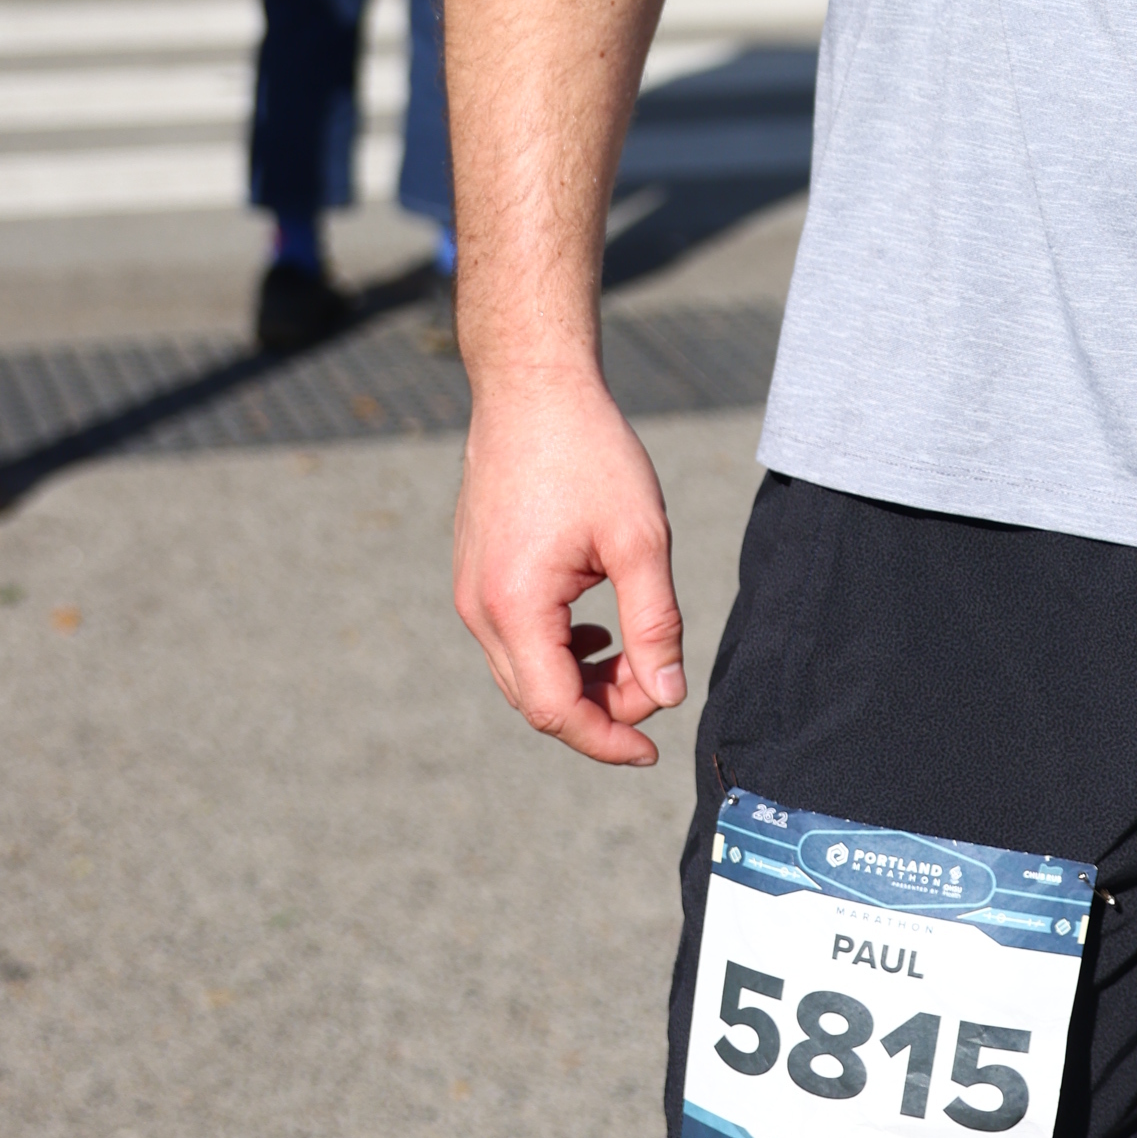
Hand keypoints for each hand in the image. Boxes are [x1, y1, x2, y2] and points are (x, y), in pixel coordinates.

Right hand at [453, 373, 684, 767]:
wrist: (531, 387)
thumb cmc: (589, 452)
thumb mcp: (640, 539)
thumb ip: (655, 624)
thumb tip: (667, 696)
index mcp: (515, 606)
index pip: (557, 711)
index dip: (607, 740)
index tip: (654, 750)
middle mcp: (478, 609)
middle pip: (537, 701)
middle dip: (601, 711)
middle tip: (657, 684)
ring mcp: (469, 593)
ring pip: (524, 674)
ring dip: (580, 682)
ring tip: (634, 656)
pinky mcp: (475, 575)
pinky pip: (513, 640)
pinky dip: (558, 652)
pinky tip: (599, 630)